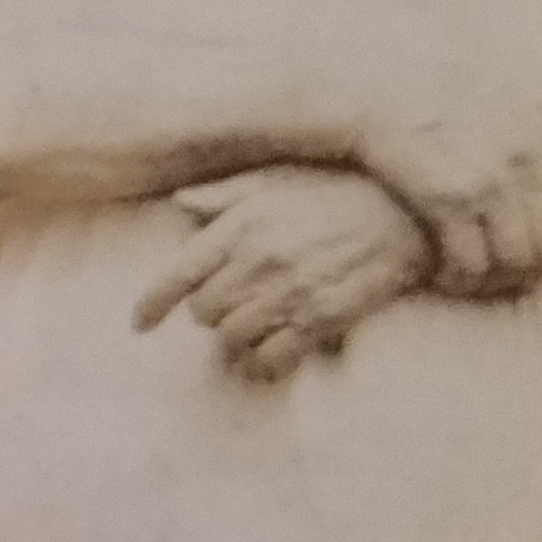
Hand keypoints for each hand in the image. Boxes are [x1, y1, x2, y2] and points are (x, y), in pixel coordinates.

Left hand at [134, 166, 432, 382]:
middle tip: (234, 302)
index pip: (177, 275)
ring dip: (238, 336)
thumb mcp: (273, 179)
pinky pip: (271, 358)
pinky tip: (271, 353)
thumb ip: (222, 194)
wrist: (401, 211)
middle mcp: (256, 263)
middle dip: (212, 311)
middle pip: (204, 313)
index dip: (151, 305)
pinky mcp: (318, 320)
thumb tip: (181, 202)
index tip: (140, 324)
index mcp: (239, 228)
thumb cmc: (334, 190)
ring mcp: (287, 294)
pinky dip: (264, 362)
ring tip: (257, 322)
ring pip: (233, 338)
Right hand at [355, 94, 541, 296]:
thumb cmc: (444, 91)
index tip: (535, 247)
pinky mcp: (448, 201)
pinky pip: (470, 261)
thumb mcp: (517, 89)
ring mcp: (488, 183)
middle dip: (530, 264)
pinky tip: (446, 275)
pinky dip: (461, 278)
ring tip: (475, 277)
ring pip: (515, 257)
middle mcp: (523, 161)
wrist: (381, 93)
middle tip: (501, 270)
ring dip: (496, 277)